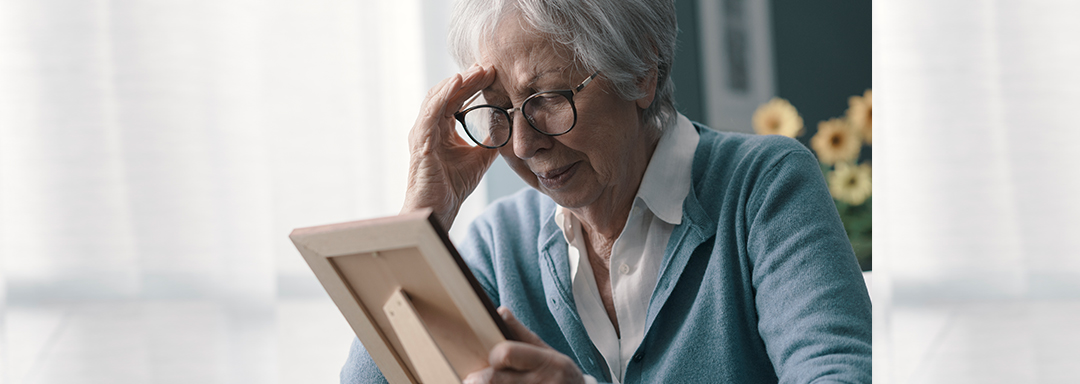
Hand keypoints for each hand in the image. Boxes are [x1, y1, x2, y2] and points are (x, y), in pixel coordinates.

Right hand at [401, 64, 498, 229]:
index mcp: (440, 129)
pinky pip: (431, 111)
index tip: (492, 72)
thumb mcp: (479, 159)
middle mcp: (429, 127)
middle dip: (468, 77)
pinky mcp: (421, 141)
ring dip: (459, 81)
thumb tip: (510, 128)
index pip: (456, 99)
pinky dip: (444, 94)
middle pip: (448, 93)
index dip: (473, 84)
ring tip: (478, 69)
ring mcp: (422, 132)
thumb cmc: (451, 188)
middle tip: (488, 65)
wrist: (437, 210)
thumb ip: (490, 141)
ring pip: (438, 97)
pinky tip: (457, 81)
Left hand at [464, 307, 585, 383]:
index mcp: (546, 362)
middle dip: (479, 378)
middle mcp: (541, 383)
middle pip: (493, 379)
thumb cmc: (559, 373)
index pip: (506, 354)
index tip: (492, 359)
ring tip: (480, 382)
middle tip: (473, 377)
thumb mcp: (547, 351)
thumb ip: (522, 333)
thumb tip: (500, 311)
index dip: (494, 357)